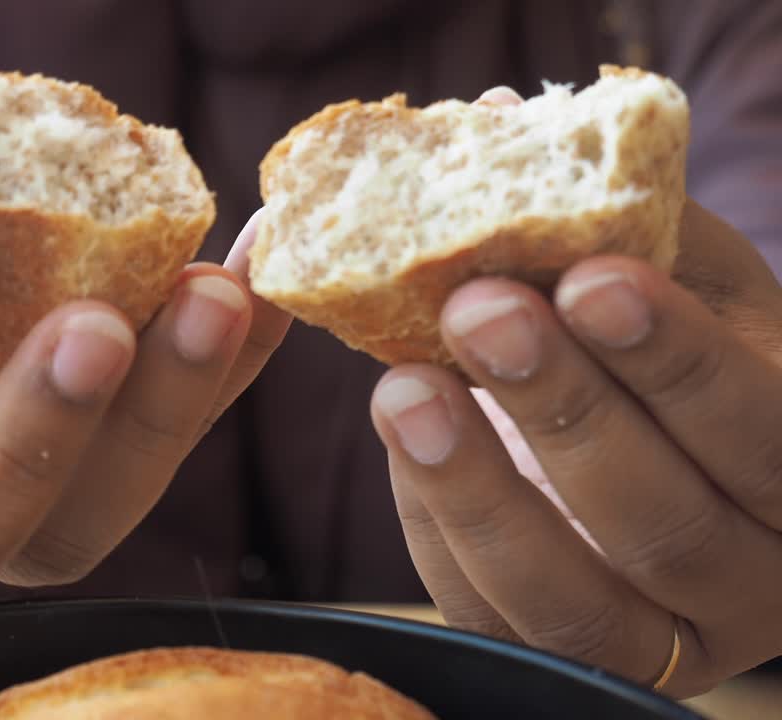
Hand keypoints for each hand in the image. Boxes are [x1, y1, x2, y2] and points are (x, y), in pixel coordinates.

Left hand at [369, 196, 781, 696]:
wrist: (653, 444)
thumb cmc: (670, 345)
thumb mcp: (678, 279)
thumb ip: (616, 220)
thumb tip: (495, 117)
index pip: (764, 428)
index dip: (677, 359)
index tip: (590, 278)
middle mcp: (754, 575)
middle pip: (665, 522)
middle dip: (561, 411)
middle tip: (476, 312)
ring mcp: (660, 638)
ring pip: (571, 598)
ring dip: (478, 487)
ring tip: (403, 388)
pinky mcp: (564, 655)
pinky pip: (494, 616)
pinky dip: (439, 528)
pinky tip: (405, 438)